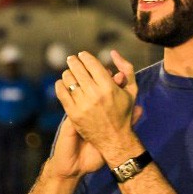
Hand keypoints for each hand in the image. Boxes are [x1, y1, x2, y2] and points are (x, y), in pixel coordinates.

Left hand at [60, 49, 141, 164]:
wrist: (114, 140)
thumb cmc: (124, 113)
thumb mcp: (132, 91)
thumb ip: (126, 69)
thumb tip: (113, 53)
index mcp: (109, 87)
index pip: (91, 64)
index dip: (85, 56)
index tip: (82, 55)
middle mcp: (95, 95)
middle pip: (78, 69)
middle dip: (74, 61)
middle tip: (72, 59)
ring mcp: (83, 105)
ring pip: (69, 79)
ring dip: (68, 73)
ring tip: (69, 72)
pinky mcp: (73, 114)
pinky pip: (61, 93)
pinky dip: (60, 85)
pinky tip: (63, 83)